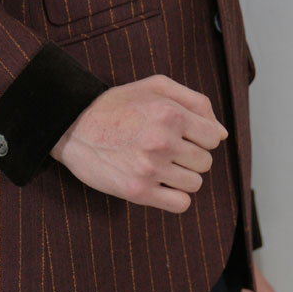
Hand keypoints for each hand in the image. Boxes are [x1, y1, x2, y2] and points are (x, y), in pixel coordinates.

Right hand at [49, 74, 227, 213]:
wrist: (71, 126)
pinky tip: (160, 186)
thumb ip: (195, 102)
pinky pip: (180, 204)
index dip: (200, 138)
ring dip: (182, 178)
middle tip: (167, 151)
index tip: (182, 137)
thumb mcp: (155, 87)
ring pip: (194, 184)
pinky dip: (175, 198)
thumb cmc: (115, 105)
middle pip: (205, 162)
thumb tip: (221, 133)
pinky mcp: (138, 191)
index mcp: (171, 114)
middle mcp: (163, 141)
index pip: (213, 138)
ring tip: (161, 167)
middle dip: (190, 157)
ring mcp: (150, 168)